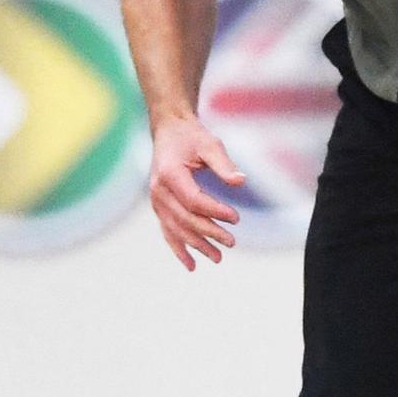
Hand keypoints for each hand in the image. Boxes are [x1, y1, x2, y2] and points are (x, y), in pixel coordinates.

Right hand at [148, 115, 244, 268]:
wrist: (169, 131)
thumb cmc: (191, 136)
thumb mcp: (210, 144)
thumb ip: (224, 164)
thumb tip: (241, 181)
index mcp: (170, 174)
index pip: (193, 200)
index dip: (214, 211)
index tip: (236, 218)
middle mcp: (159, 190)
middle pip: (185, 218)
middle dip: (209, 233)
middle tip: (231, 242)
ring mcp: (156, 200)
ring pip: (176, 229)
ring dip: (196, 245)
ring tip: (217, 258)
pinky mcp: (159, 206)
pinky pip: (167, 231)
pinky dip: (178, 249)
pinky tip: (191, 265)